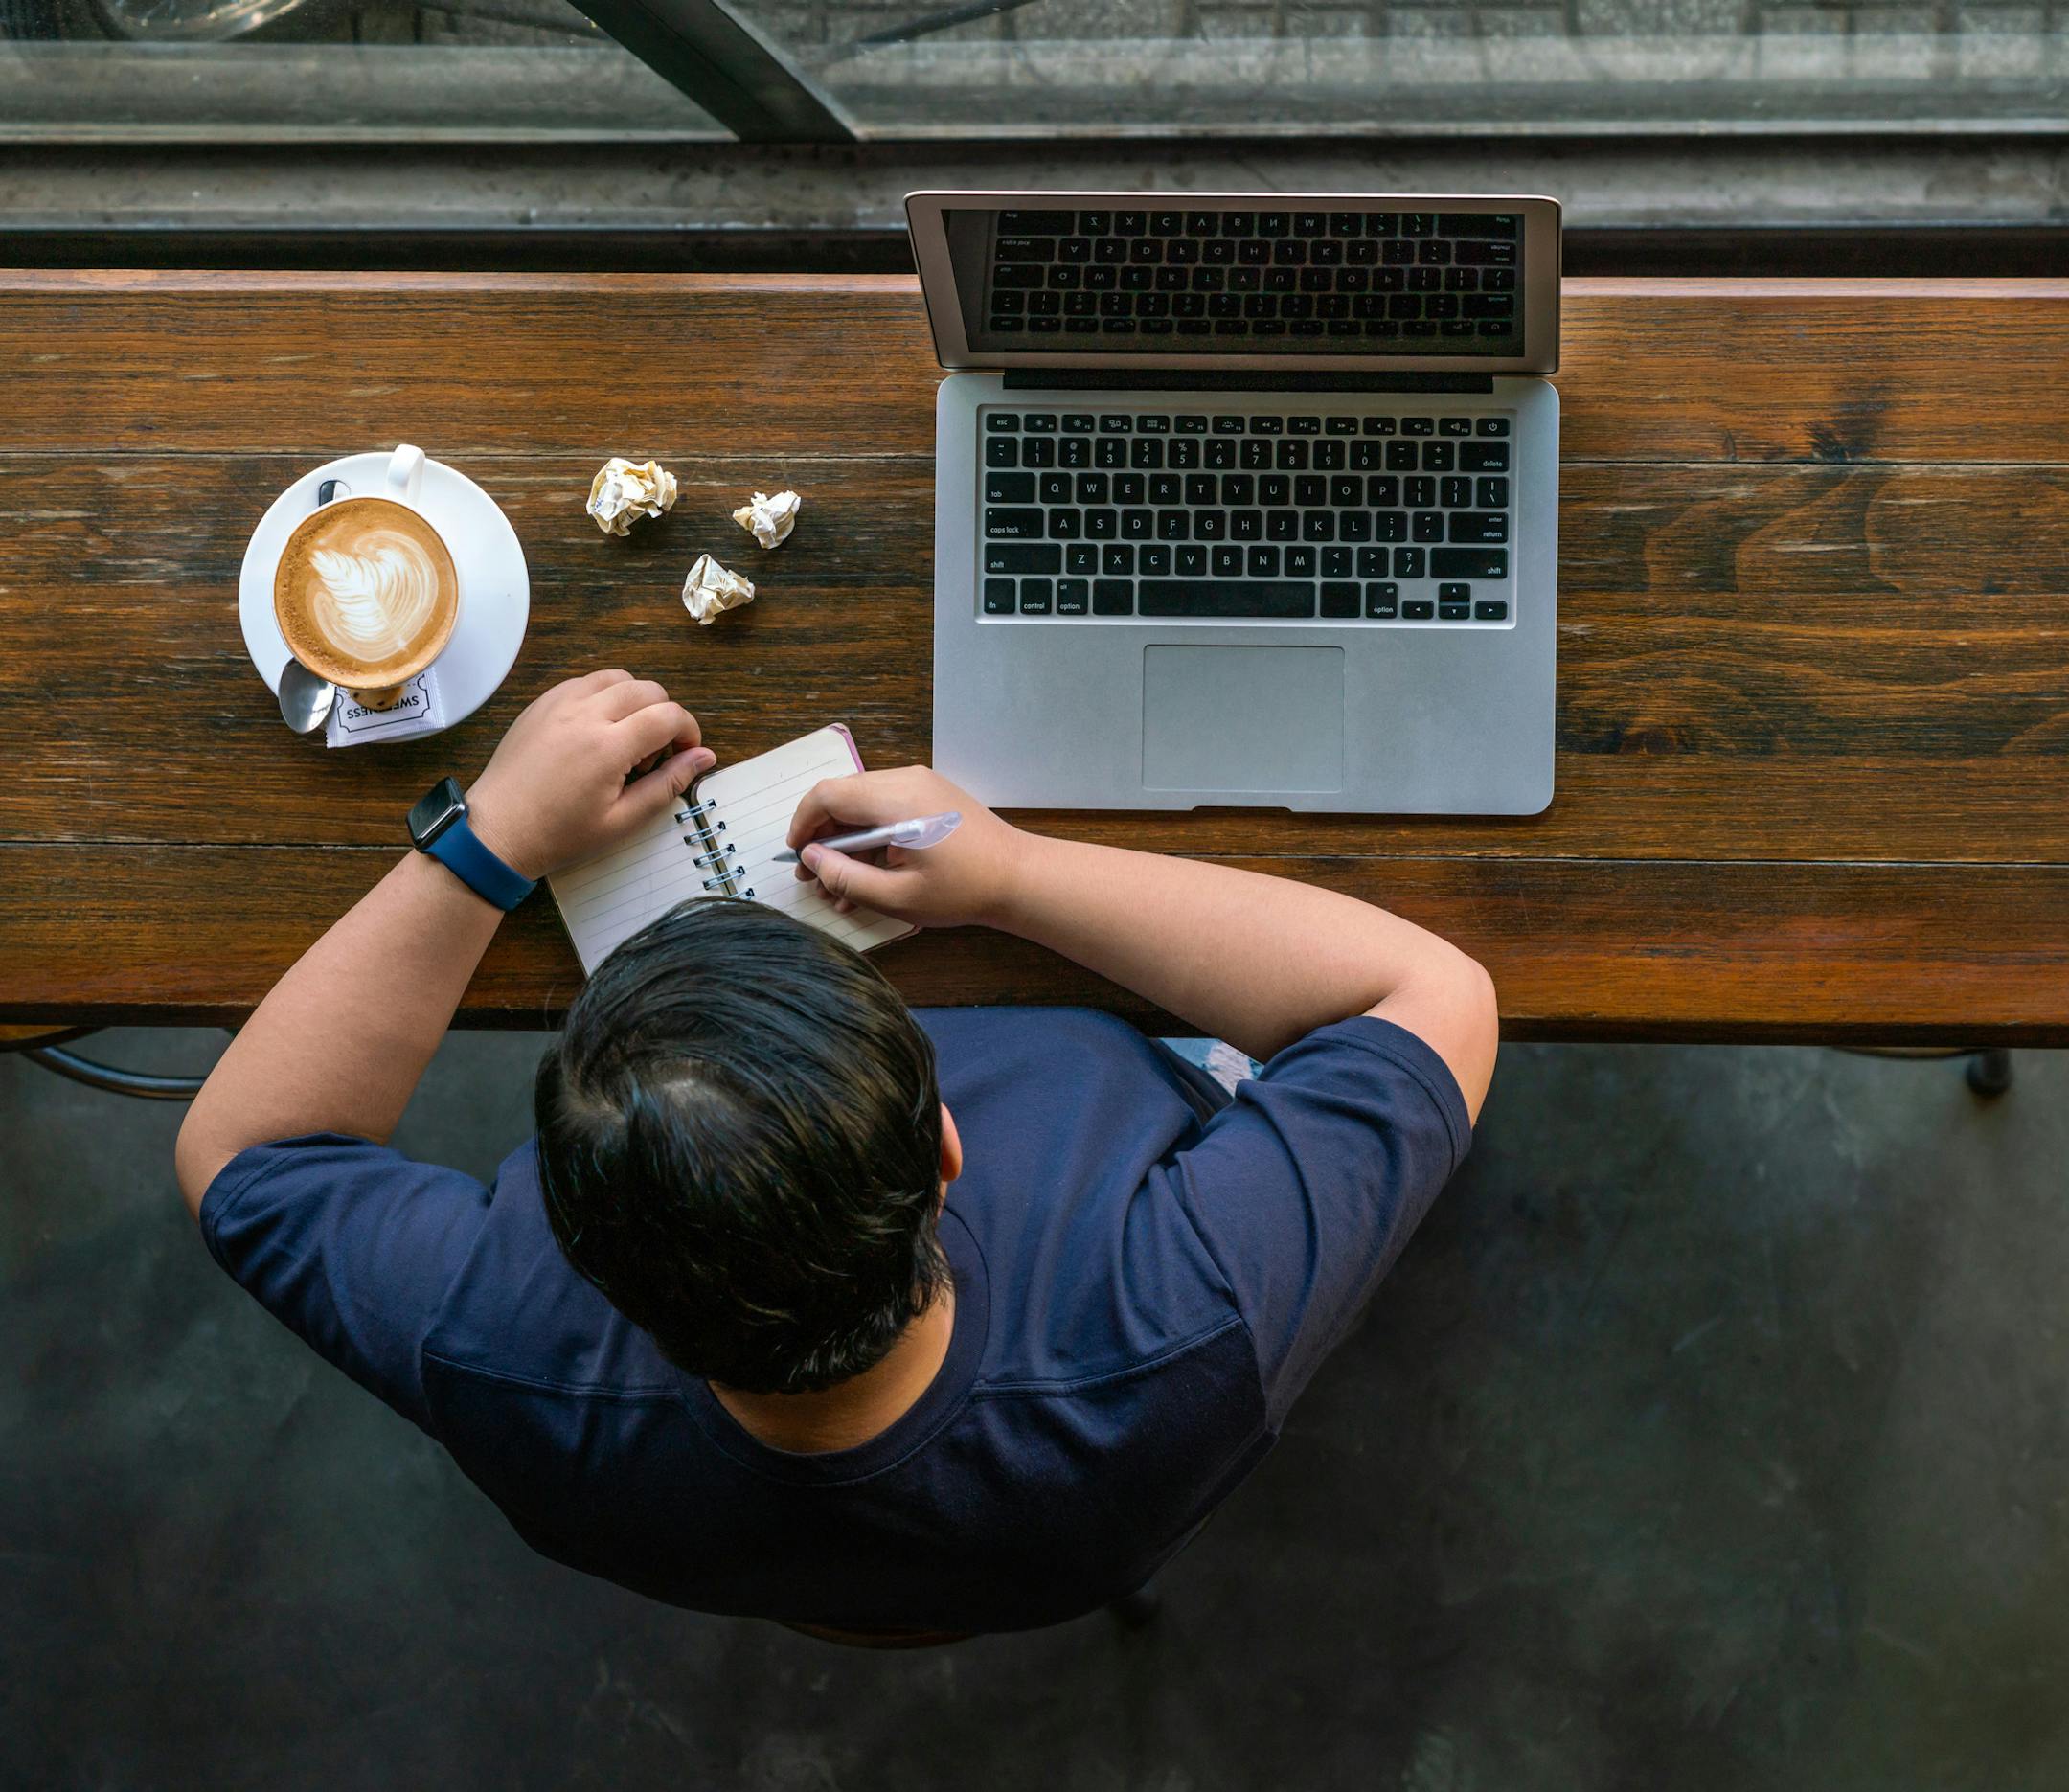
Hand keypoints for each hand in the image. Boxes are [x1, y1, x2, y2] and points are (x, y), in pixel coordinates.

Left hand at [465, 671, 714, 879]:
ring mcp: (560, 703)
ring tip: (624, 740)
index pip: (669, 715)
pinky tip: (596, 732)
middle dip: (664, 716)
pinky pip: (586, 682)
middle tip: (652, 756)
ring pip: (619, 678)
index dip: (689, 732)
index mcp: (607, 747)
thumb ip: (668, 784)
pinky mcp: (542, 703)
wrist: (498, 832)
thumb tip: (705, 757)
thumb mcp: (623, 820)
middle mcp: (585, 714)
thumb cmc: (560, 834)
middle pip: (648, 689)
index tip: (686, 755)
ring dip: (635, 702)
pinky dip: (604, 697)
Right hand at [787, 766, 1024, 929]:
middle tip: (812, 877)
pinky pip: (887, 809)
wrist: (1020, 878)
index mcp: (896, 800)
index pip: (827, 795)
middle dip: (822, 837)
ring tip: (838, 887)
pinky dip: (871, 838)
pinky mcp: (931, 796)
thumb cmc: (963, 891)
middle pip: (842, 797)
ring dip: (846, 842)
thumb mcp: (898, 896)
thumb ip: (846, 878)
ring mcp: (921, 784)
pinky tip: (867, 877)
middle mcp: (906, 780)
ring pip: (863, 804)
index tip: (795, 856)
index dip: (802, 824)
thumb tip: (810, 859)